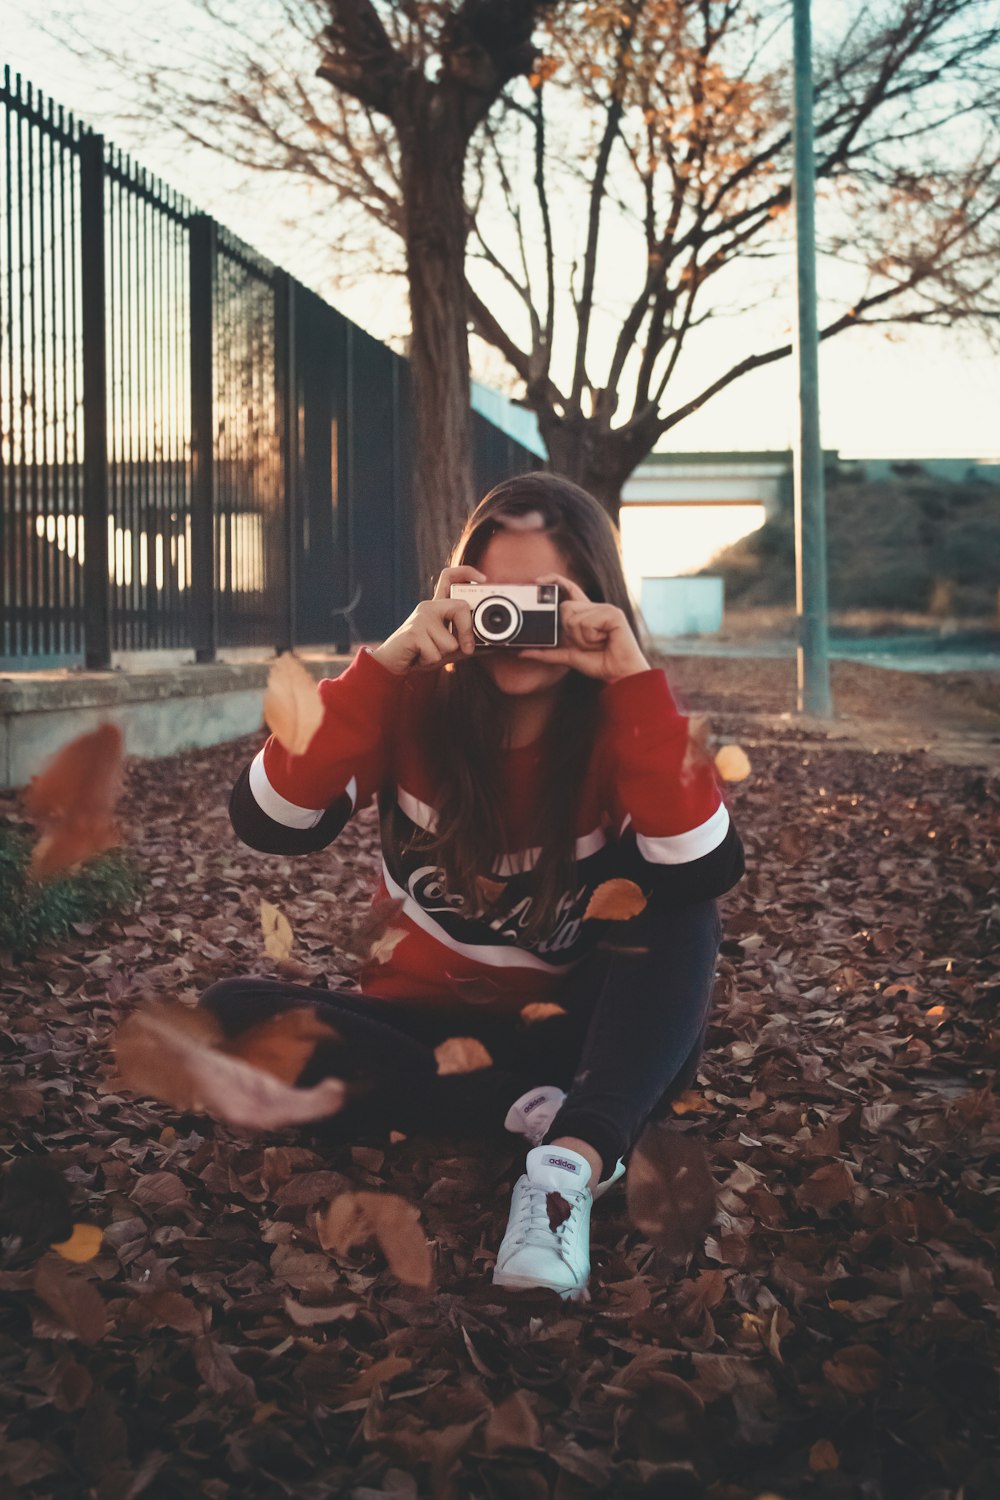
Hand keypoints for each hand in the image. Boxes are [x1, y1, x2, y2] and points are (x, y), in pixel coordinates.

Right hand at [369, 566, 484, 675]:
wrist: (393, 663)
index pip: (449, 577)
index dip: (467, 571)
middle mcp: (429, 606)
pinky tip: (420, 656)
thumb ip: (470, 644)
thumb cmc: (423, 653)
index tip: (484, 579)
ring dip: (443, 655)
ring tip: (429, 652)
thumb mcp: (451, 648)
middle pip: (461, 607)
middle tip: (466, 649)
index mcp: (438, 606)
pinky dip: (431, 661)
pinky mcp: (413, 632)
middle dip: (467, 632)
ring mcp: (420, 617)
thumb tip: (497, 646)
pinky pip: (437, 653)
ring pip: (450, 641)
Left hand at [517, 573, 649, 681]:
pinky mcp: (613, 614)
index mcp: (586, 613)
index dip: (554, 580)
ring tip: (598, 644)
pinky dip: (591, 638)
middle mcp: (595, 607)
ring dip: (581, 638)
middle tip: (587, 643)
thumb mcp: (568, 656)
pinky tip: (605, 640)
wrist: (620, 674)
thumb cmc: (600, 663)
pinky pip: (586, 623)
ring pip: (574, 617)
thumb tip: (522, 653)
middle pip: (565, 607)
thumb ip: (547, 653)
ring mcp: (605, 608)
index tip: (537, 582)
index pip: (568, 589)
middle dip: (570, 631)